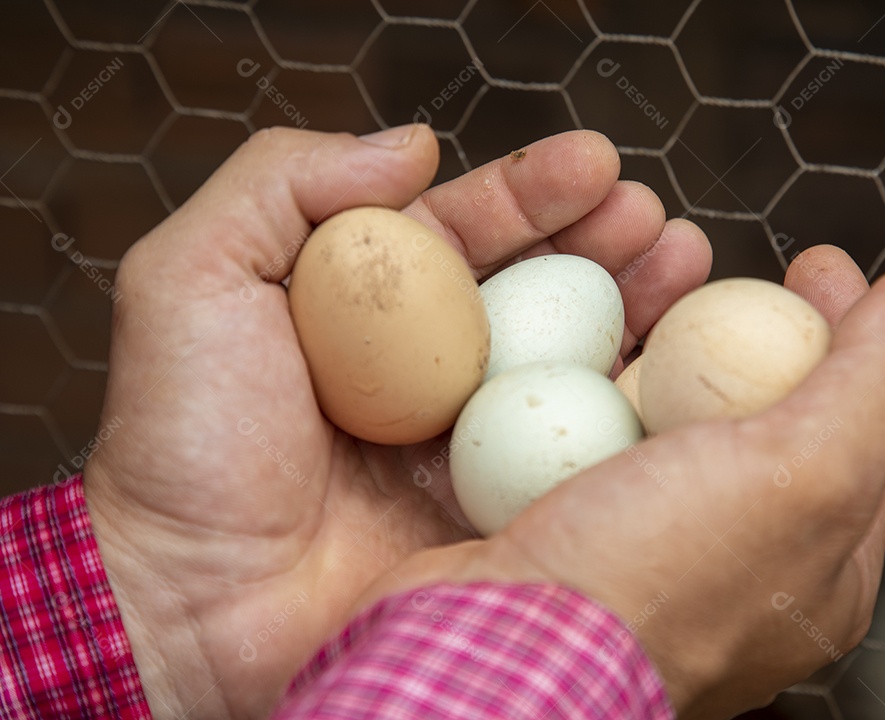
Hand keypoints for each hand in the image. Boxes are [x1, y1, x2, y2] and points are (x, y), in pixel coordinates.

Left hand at [83, 125, 712, 717]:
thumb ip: (284, 182)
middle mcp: (427, 367)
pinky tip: (675, 367)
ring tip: (684, 262)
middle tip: (654, 219)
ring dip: (635, 306)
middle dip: (601, 241)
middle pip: (533, 288)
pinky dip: (630, 404)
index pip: (464, 229)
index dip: (531, 191)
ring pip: (569, 357)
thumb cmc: (185, 444)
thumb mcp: (193, 279)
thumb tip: (410, 147)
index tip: (595, 163)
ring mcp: (471, 439)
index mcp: (365, 307)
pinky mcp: (501, 506)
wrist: (198, 604)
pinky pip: (577, 445)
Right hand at [351, 246, 884, 716]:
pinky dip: (573, 369)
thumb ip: (878, 387)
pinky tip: (560, 324)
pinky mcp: (544, 526)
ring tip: (634, 265)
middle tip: (713, 255)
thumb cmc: (652, 580)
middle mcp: (720, 562)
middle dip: (738, 322)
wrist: (483, 655)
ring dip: (647, 329)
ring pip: (650, 409)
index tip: (816, 263)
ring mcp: (625, 544)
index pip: (856, 431)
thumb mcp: (802, 479)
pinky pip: (570, 428)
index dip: (848, 336)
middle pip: (744, 412)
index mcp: (809, 571)